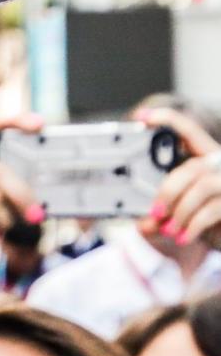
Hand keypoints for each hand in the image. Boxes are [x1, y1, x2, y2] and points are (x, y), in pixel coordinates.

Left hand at [142, 108, 220, 250]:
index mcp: (202, 157)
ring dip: (180, 211)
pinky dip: (192, 226)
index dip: (167, 119)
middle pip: (192, 167)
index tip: (141, 118)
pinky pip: (212, 210)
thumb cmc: (198, 217)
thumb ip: (157, 215)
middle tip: (154, 212)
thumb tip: (144, 225)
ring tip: (169, 230)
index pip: (188, 130)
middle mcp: (220, 164)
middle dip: (168, 191)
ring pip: (202, 188)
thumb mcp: (174, 213)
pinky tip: (183, 237)